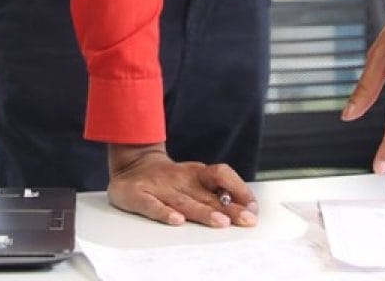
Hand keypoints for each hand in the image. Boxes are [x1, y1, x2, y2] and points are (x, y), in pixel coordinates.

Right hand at [105, 143, 257, 227]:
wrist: (132, 163)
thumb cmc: (169, 178)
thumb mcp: (194, 178)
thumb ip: (215, 192)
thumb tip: (245, 208)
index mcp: (196, 173)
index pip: (221, 175)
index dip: (238, 189)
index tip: (252, 206)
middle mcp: (180, 179)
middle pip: (207, 194)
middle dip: (229, 208)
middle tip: (246, 220)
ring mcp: (159, 187)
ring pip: (184, 201)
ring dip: (203, 212)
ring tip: (221, 221)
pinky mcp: (138, 195)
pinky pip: (152, 205)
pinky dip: (164, 213)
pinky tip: (176, 221)